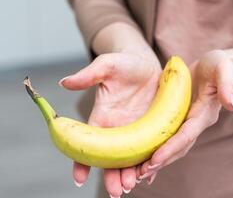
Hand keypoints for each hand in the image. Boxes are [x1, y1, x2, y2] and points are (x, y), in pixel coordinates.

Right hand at [59, 52, 160, 196]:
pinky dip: (149, 164)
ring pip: (130, 160)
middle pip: (110, 159)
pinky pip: (149, 151)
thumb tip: (64, 82)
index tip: (79, 178)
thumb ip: (88, 75)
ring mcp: (135, 132)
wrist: (147, 65)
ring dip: (130, 174)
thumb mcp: (107, 65)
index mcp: (103, 118)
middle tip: (117, 190)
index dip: (81, 160)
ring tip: (132, 184)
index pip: (89, 143)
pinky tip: (151, 174)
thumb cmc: (125, 64)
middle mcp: (117, 130)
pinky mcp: (151, 130)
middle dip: (112, 176)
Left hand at [137, 50, 232, 183]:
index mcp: (204, 113)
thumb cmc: (218, 65)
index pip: (186, 134)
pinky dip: (158, 152)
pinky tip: (145, 162)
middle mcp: (196, 123)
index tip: (154, 161)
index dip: (171, 148)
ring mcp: (188, 123)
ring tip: (139, 174)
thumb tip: (232, 105)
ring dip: (157, 161)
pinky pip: (168, 139)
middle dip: (161, 161)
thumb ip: (227, 84)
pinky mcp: (180, 121)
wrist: (214, 68)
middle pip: (178, 147)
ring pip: (172, 147)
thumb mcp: (224, 68)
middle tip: (141, 175)